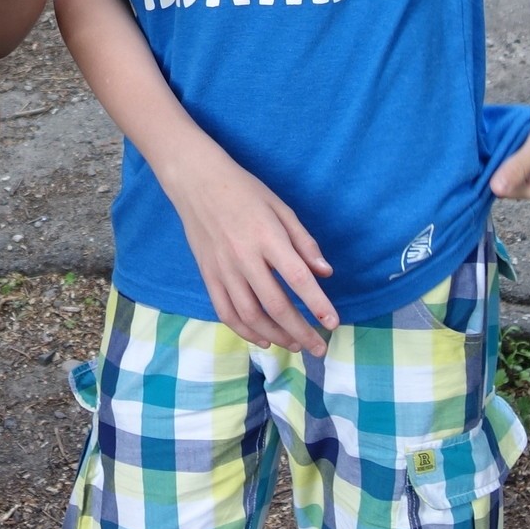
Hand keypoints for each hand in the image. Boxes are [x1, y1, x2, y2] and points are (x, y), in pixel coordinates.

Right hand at [161, 143, 336, 355]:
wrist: (196, 181)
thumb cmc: (244, 191)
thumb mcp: (280, 208)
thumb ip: (304, 242)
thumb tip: (325, 273)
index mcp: (267, 236)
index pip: (297, 277)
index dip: (317, 304)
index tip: (333, 324)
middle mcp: (244, 257)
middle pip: (275, 304)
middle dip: (300, 331)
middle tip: (318, 347)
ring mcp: (223, 269)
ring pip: (250, 315)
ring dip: (275, 335)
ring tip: (295, 345)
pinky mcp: (207, 275)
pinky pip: (226, 311)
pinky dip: (245, 331)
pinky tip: (263, 339)